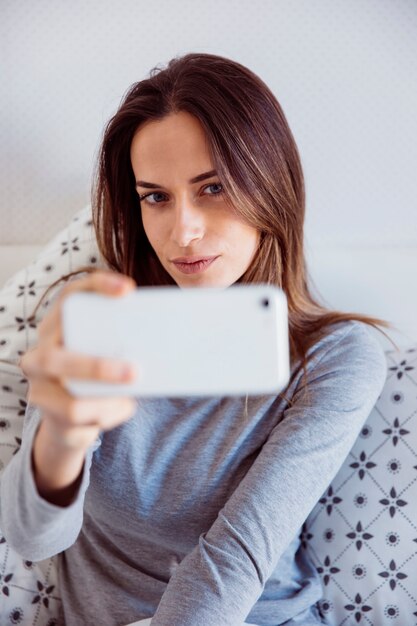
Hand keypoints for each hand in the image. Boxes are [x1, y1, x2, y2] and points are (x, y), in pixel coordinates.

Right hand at [20, 270, 137, 452]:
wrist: (71, 419)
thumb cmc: (99, 376)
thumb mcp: (110, 354)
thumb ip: (123, 345)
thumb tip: (166, 342)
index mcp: (59, 324)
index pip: (71, 295)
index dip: (98, 287)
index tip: (129, 289)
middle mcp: (42, 349)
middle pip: (58, 351)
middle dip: (97, 366)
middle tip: (135, 371)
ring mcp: (39, 382)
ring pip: (69, 393)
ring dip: (108, 398)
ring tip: (132, 394)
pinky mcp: (45, 410)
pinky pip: (77, 415)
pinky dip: (109, 413)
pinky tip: (123, 407)